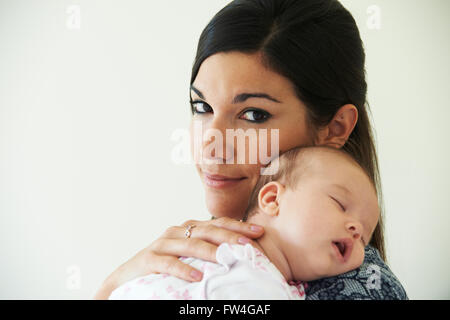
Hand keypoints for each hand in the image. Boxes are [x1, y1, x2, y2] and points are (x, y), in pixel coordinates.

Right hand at [93, 217, 263, 298]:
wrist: (128, 275)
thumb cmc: (164, 264)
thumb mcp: (187, 254)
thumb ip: (208, 250)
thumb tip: (239, 256)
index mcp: (189, 228)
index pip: (217, 223)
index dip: (238, 226)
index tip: (259, 232)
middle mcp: (177, 232)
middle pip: (207, 231)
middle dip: (230, 236)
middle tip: (249, 244)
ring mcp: (162, 244)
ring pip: (190, 245)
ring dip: (210, 252)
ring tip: (227, 259)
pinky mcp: (149, 259)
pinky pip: (168, 263)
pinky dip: (183, 269)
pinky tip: (197, 277)